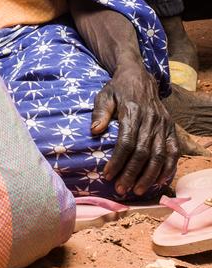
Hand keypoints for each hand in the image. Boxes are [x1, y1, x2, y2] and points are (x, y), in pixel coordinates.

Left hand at [91, 63, 178, 195]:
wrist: (139, 76)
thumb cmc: (117, 89)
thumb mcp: (104, 95)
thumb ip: (100, 112)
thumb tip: (94, 131)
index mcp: (132, 111)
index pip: (126, 141)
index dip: (118, 160)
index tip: (108, 175)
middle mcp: (151, 120)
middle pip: (143, 152)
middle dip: (132, 173)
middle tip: (121, 189)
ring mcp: (163, 125)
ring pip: (160, 155)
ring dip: (149, 176)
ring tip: (137, 190)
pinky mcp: (171, 128)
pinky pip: (174, 152)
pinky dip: (169, 168)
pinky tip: (160, 181)